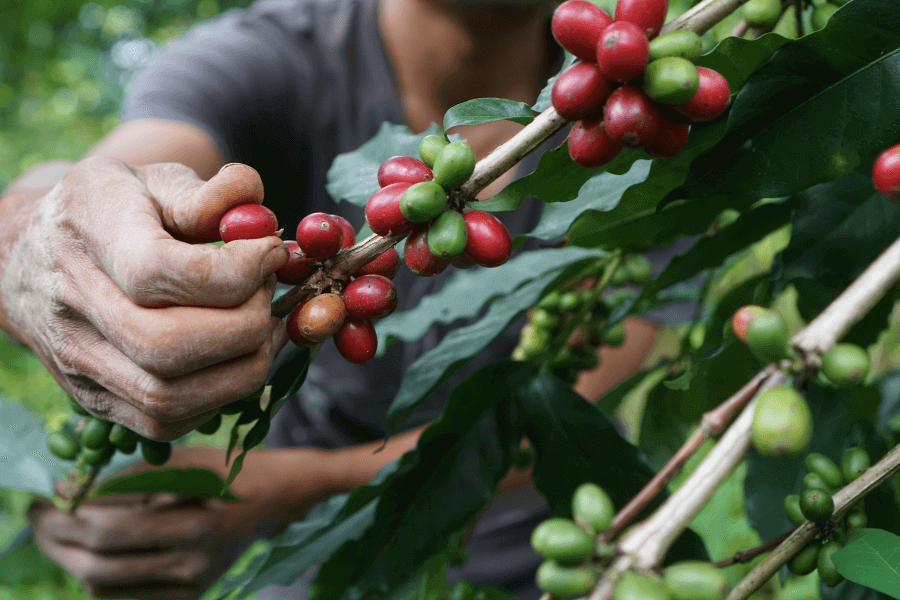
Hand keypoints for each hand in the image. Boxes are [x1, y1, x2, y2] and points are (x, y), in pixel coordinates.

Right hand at [0, 158, 289, 439]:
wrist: (31, 254)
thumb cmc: (112, 211)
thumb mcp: (155, 180)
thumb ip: (210, 193)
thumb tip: (258, 212)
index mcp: (89, 229)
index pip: (157, 271)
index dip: (234, 271)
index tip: (272, 252)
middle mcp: (73, 301)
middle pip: (166, 346)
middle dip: (246, 325)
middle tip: (270, 294)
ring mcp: (78, 359)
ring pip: (168, 397)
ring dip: (242, 369)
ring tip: (266, 330)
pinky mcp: (94, 398)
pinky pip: (164, 422)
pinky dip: (217, 398)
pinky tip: (236, 359)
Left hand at [27, 448, 284, 599]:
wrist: (281, 499)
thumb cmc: (234, 470)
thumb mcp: (187, 463)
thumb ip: (132, 479)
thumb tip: (73, 489)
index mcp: (197, 528)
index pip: (112, 531)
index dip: (69, 516)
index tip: (47, 496)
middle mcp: (193, 568)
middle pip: (100, 568)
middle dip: (58, 542)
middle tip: (39, 516)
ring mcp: (191, 588)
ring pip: (106, 591)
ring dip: (71, 562)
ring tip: (56, 535)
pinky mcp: (189, 597)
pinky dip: (96, 581)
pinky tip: (89, 556)